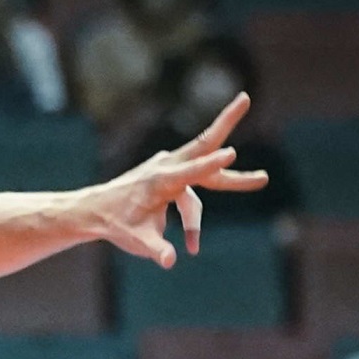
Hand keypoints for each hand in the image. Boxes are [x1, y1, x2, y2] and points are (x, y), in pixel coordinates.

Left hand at [83, 92, 270, 266]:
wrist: (96, 211)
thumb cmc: (116, 224)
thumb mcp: (136, 240)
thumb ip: (156, 250)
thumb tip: (170, 262)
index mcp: (160, 181)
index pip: (190, 172)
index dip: (210, 165)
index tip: (231, 153)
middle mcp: (167, 167)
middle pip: (204, 144)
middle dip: (226, 121)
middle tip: (246, 97)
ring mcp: (170, 166)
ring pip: (206, 167)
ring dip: (233, 175)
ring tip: (261, 179)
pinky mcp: (172, 171)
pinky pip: (195, 187)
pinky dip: (196, 212)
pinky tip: (189, 238)